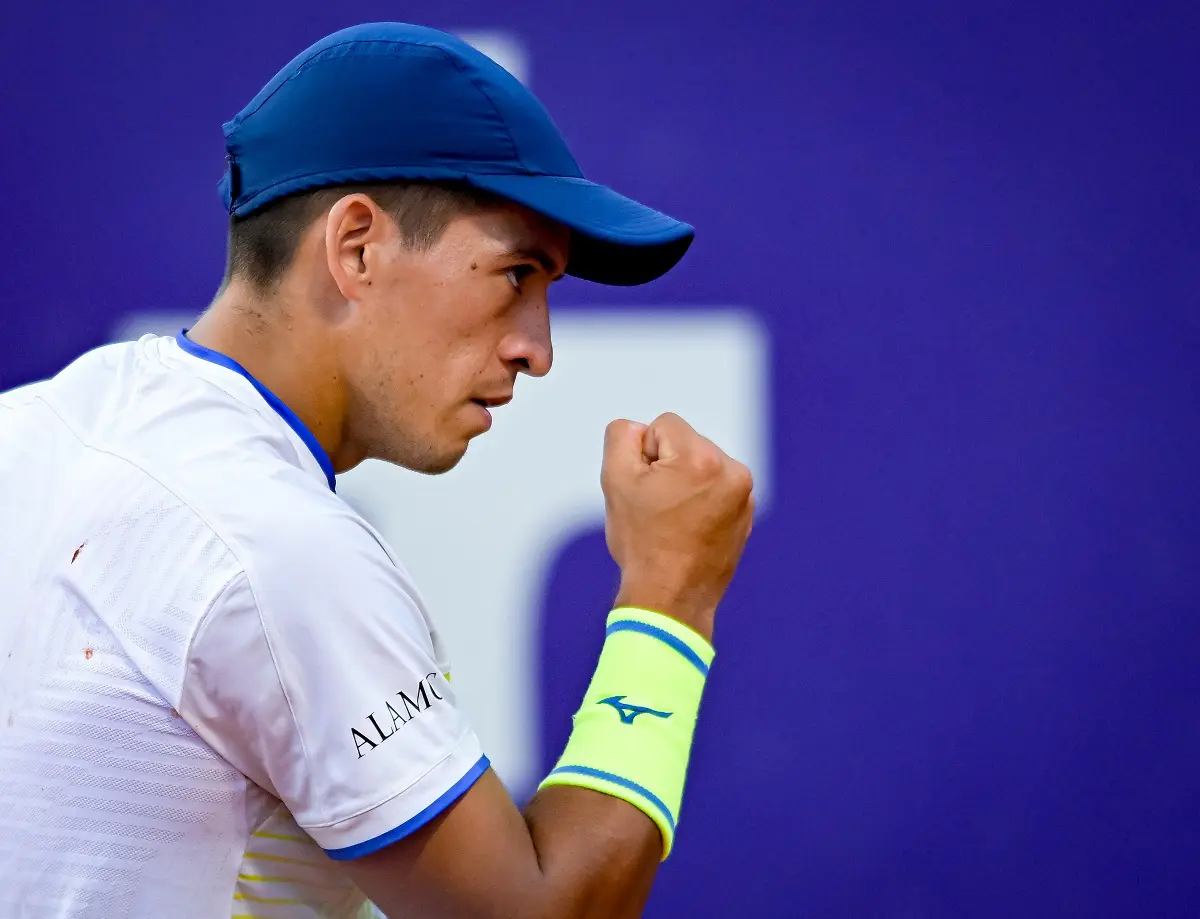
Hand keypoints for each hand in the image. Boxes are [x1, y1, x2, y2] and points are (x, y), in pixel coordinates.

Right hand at [601, 412, 754, 641]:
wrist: (670, 599)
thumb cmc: (642, 543)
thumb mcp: (615, 480)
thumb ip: (622, 436)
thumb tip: (641, 430)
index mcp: (702, 458)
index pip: (663, 426)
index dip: (644, 456)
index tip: (646, 491)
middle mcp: (732, 471)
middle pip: (685, 444)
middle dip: (667, 468)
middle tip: (657, 509)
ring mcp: (744, 495)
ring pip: (701, 466)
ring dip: (684, 483)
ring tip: (673, 521)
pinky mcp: (746, 514)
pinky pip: (715, 489)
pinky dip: (700, 502)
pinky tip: (687, 529)